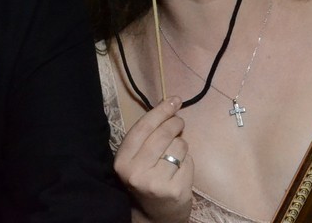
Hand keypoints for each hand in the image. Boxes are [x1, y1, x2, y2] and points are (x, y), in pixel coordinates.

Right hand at [114, 97, 192, 222]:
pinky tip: (180, 170)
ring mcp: (156, 182)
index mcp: (122, 160)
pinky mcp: (175, 190)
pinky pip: (189, 161)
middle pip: (163, 134)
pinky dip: (188, 161)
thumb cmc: (146, 179)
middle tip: (179, 123)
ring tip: (174, 156)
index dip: (160, 111)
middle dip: (175, 123)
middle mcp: (136, 172)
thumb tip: (171, 105)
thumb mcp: (137, 158)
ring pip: (179, 146)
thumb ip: (148, 136)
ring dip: (181, 146)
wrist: (155, 216)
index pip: (143, 127)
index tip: (174, 100)